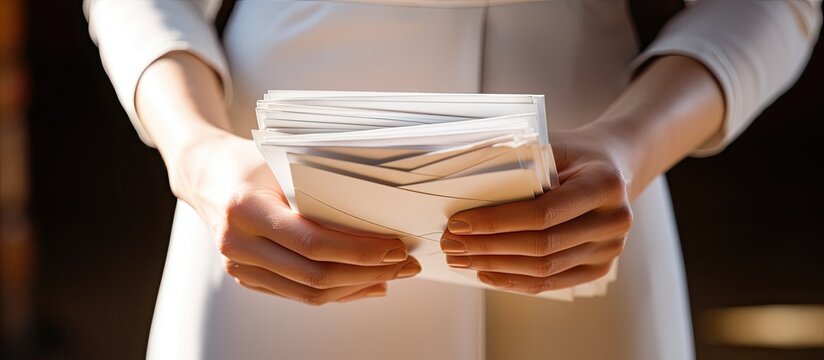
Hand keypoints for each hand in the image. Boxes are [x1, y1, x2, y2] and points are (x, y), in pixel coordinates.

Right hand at [173, 135, 421, 304]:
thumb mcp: (282, 161)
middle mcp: (238, 244)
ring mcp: (239, 267)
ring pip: (308, 293)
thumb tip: (379, 213)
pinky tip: (367, 284)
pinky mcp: (247, 278)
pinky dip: (337, 292)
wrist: (204, 174)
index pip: (312, 243)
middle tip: (405, 264)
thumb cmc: (249, 161)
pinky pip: (298, 294)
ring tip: (394, 274)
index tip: (395, 247)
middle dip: (368, 272)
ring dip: (357, 287)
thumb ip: (320, 187)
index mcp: (245, 209)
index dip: (359, 251)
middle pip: (314, 275)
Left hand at [440, 129, 632, 294]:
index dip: (497, 222)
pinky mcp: (600, 267)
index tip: (459, 223)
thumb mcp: (551, 144)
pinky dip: (515, 280)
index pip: (543, 213)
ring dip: (496, 266)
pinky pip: (552, 282)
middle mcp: (614, 221)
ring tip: (461, 259)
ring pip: (544, 269)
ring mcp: (610, 249)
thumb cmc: (572, 153)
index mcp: (604, 184)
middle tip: (451, 244)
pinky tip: (486, 273)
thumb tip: (461, 180)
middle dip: (488, 247)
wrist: (612, 165)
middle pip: (541, 245)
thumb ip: (519, 161)